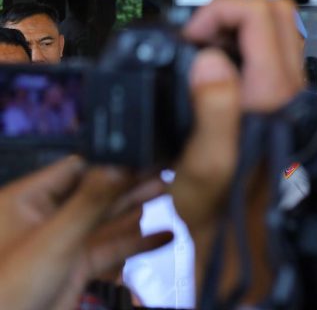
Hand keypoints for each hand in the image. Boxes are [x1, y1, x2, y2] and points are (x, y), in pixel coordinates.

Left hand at [0, 161, 171, 309]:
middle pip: (98, 191)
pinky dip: (139, 242)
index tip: (143, 157)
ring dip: (139, 207)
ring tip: (168, 191)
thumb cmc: (7, 291)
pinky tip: (163, 236)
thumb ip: (90, 202)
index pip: (76, 169)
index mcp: (27, 200)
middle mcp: (46, 216)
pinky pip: (113, 247)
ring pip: (109, 218)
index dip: (111, 162)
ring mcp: (65, 240)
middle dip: (132, 182)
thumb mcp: (55, 240)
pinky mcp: (79, 263)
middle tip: (163, 170)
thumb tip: (117, 168)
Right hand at [172, 0, 304, 303]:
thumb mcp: (204, 160)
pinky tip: (216, 69)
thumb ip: (211, 106)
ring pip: (277, 28)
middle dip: (231, 11)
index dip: (218, 12)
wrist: (239, 227)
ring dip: (237, 28)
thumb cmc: (218, 202)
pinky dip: (242, 46)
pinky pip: (270, 51)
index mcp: (270, 92)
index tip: (192, 36)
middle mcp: (288, 87)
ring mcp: (289, 90)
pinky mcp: (282, 98)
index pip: (258, 14)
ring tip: (204, 50)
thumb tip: (210, 58)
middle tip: (200, 36)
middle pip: (276, 11)